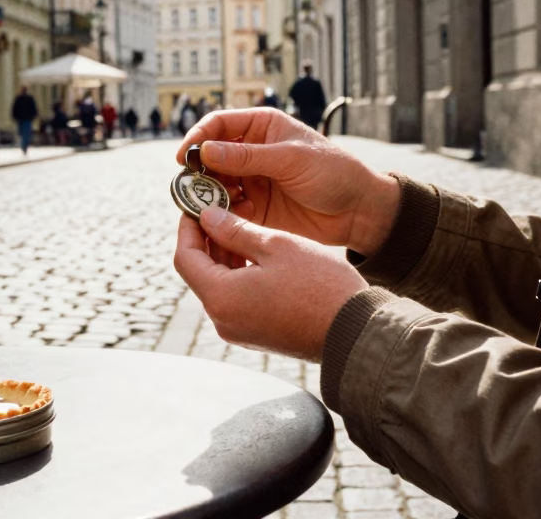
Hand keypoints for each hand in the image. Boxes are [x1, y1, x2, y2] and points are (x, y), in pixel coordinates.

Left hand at [174, 208, 368, 362]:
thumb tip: (207, 218)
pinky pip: (236, 300)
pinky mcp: (257, 334)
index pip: (185, 258)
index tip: (198, 205)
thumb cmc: (320, 285)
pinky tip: (258, 254)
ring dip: (225, 256)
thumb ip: (236, 231)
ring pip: (219, 285)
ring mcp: (239, 331)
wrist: (355, 331)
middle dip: (208, 239)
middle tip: (222, 209)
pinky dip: (239, 275)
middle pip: (200, 273)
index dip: (188, 228)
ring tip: (243, 226)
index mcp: (221, 298)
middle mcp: (223, 320)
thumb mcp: (276, 246)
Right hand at [176, 108, 400, 256]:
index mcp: (262, 127)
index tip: (185, 157)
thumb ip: (248, 157)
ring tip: (215, 205)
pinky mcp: (255, 208)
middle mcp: (252, 151)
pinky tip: (239, 218)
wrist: (358, 211)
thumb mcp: (291, 159)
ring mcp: (252, 180)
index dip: (198, 137)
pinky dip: (226, 213)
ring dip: (211, 195)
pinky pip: (229, 209)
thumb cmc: (333, 173)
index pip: (218, 124)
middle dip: (199, 171)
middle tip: (192, 188)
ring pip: (216, 184)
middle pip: (211, 156)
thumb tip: (206, 150)